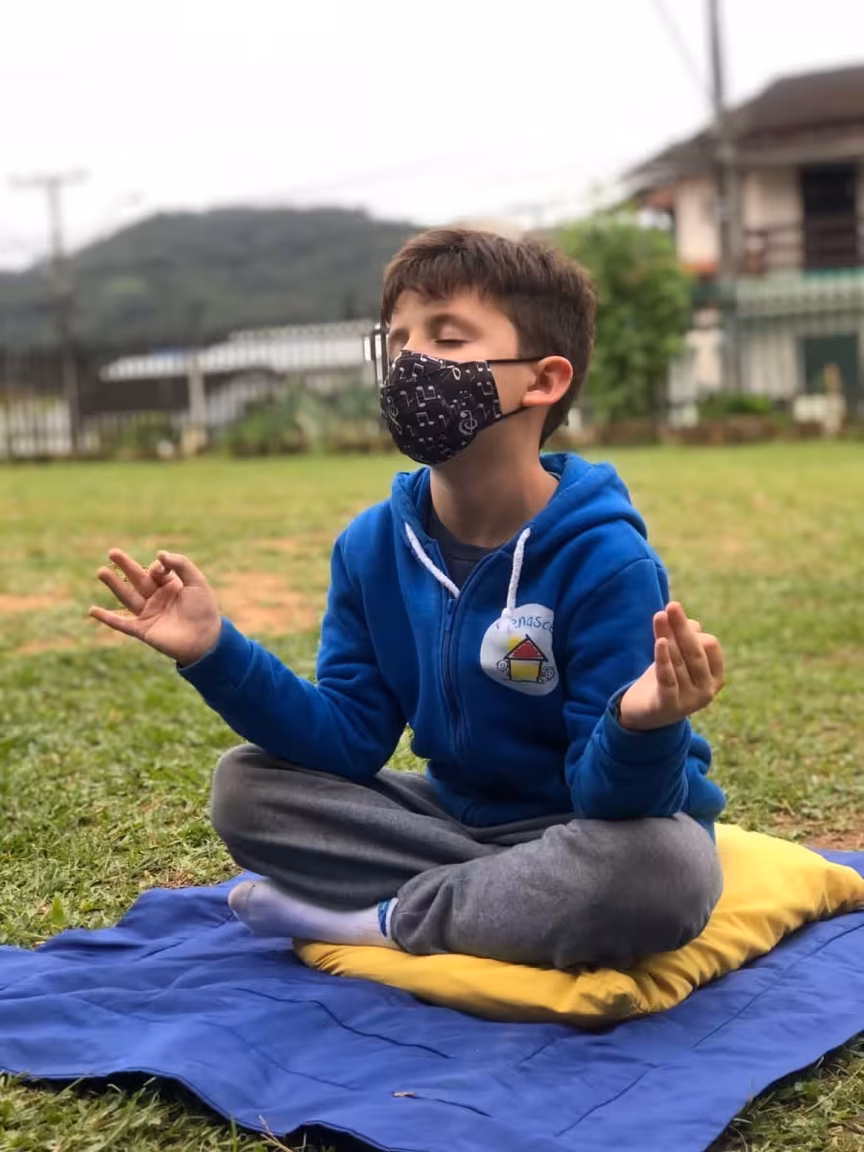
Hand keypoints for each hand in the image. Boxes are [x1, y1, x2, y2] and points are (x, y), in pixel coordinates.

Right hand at [89, 549, 221, 665]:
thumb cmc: (204, 610)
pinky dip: (107, 618)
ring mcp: (149, 614)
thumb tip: (159, 554)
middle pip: (137, 579)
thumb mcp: (197, 581)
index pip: (156, 571)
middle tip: (112, 552)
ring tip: (101, 571)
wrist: (205, 640)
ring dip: (114, 584)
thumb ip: (180, 564)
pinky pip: (121, 624)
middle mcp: (158, 598)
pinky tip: (92, 610)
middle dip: (125, 565)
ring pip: (127, 596)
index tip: (163, 569)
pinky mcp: (143, 630)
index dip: (158, 566)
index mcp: (171, 586)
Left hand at [618, 602, 723, 731]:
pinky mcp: (668, 706)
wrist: (644, 716)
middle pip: (695, 651)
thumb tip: (692, 623)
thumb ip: (686, 640)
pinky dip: (664, 659)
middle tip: (672, 605)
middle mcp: (707, 690)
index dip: (691, 630)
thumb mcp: (678, 659)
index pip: (709, 645)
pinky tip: (660, 641)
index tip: (673, 617)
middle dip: (682, 628)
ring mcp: (689, 701)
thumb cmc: (667, 681)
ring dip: (668, 637)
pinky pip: (668, 679)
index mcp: (715, 677)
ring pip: (679, 662)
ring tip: (659, 616)